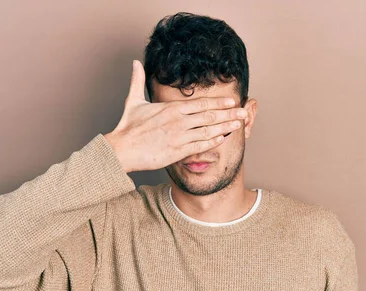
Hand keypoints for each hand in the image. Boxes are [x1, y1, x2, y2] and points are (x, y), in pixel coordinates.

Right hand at [104, 59, 247, 172]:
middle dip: (229, 114)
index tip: (231, 101)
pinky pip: (200, 146)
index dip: (218, 102)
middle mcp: (179, 121)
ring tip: (238, 124)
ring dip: (225, 127)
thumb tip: (135, 62)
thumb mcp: (133, 101)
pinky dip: (213, 141)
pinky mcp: (178, 151)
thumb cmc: (127, 127)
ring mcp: (180, 136)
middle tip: (243, 112)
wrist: (121, 149)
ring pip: (208, 130)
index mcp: (171, 108)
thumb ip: (137, 81)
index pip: (201, 103)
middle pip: (209, 115)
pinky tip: (223, 138)